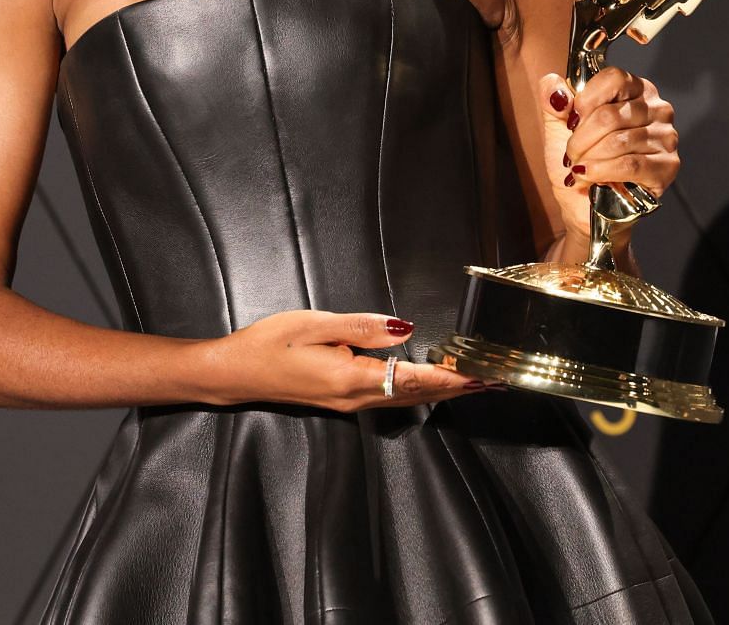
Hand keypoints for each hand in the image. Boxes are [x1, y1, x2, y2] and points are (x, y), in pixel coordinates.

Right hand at [202, 310, 488, 410]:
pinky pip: (389, 395)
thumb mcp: (313, 324)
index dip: (451, 377)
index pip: (413, 379)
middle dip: (456, 387)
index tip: (482, 377)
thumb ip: (360, 327)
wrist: (234, 373)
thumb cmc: (268, 344)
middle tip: (493, 380)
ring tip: (471, 381)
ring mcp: (348, 403)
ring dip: (440, 389)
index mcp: (351, 378)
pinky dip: (416, 388)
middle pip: (416, 394)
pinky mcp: (341, 400)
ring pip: (405, 397)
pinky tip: (427, 380)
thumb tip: (403, 329)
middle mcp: (355, 398)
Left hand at [537, 66, 680, 247]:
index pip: (613, 78)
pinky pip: (630, 164)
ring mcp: (666, 137)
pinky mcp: (667, 166)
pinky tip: (589, 177)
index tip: (572, 121)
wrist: (584, 205)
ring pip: (618, 141)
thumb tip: (552, 84)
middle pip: (610, 114)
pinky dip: (602, 172)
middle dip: (581, 139)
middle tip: (571, 154)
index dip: (585, 101)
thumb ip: (554, 101)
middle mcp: (657, 109)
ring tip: (579, 168)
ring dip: (589, 158)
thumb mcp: (559, 128)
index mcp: (635, 90)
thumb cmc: (578, 163)